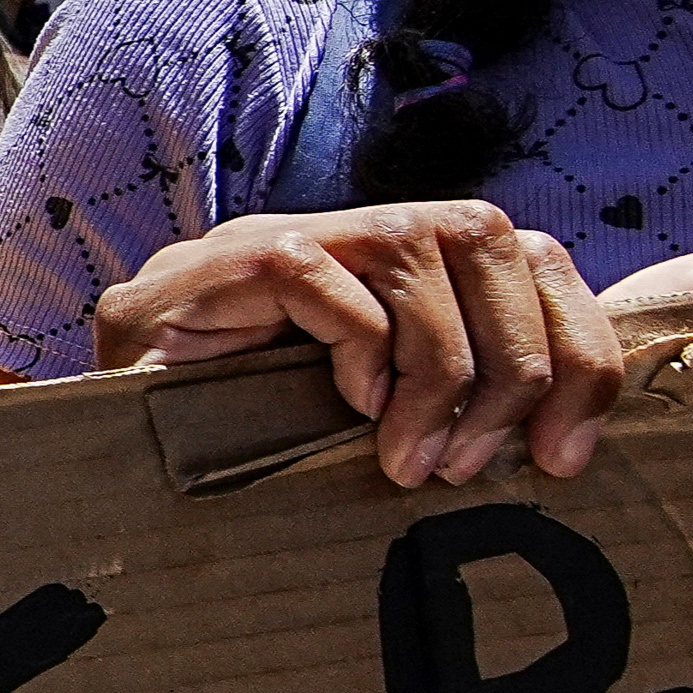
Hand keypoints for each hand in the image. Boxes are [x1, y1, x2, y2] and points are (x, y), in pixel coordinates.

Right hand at [88, 199, 620, 485]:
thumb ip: (464, 401)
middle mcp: (359, 227)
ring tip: (410, 462)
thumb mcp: (387, 422)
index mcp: (411, 263)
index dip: (576, 344)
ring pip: (422, 255)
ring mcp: (294, 234)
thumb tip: (571, 439)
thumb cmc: (262, 444)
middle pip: (492, 240)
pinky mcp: (234, 260)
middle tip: (478, 466)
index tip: (567, 455)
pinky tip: (344, 412)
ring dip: (439, 377)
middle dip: (515, 367)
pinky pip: (332, 283)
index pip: (527, 254)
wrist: (116, 436)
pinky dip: (357, 356)